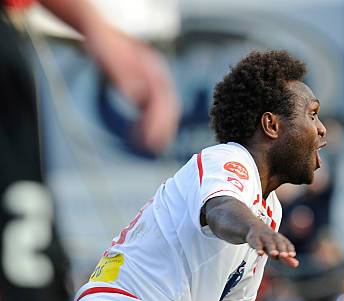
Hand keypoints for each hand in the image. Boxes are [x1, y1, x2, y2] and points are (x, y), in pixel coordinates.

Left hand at [85, 23, 179, 152]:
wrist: (99, 32)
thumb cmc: (103, 43)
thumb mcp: (110, 56)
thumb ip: (124, 75)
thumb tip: (136, 97)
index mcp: (153, 69)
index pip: (164, 100)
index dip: (160, 122)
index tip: (153, 139)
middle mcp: (157, 77)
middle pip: (169, 108)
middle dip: (162, 130)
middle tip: (152, 149)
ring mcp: (153, 84)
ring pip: (162, 112)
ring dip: (156, 131)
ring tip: (143, 147)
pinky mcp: (145, 91)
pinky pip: (151, 112)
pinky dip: (147, 126)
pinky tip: (134, 137)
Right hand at [246, 224, 298, 267]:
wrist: (255, 227)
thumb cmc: (270, 241)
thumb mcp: (278, 248)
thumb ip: (286, 258)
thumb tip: (296, 264)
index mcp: (281, 240)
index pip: (287, 244)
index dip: (290, 249)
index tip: (292, 255)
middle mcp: (274, 238)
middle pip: (279, 243)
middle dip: (282, 249)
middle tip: (285, 255)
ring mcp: (264, 238)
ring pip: (269, 243)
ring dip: (272, 248)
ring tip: (274, 254)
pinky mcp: (255, 239)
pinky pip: (257, 244)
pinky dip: (258, 248)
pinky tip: (260, 253)